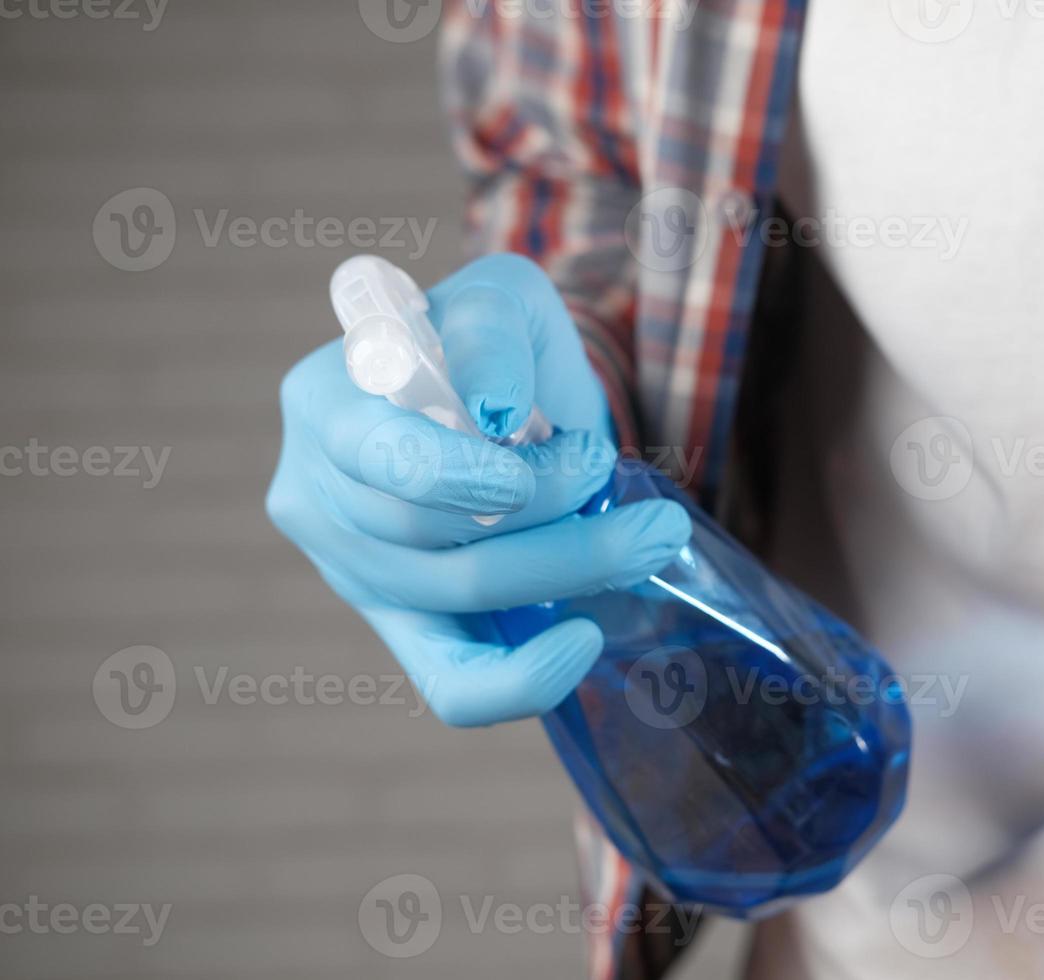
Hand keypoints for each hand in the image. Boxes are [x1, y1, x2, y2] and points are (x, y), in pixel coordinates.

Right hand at [266, 254, 690, 726]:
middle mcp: (317, 490)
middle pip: (424, 526)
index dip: (455, 468)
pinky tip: (583, 640)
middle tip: (649, 503)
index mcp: (326, 399)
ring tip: (652, 539)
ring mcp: (351, 568)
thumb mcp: (502, 300)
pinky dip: (519, 680)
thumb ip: (490, 331)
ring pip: (455, 590)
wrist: (509, 405)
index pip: (376, 447)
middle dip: (552, 515)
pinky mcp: (401, 627)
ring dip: (570, 567)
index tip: (551, 466)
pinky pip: (448, 684)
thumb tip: (493, 406)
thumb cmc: (500, 346)